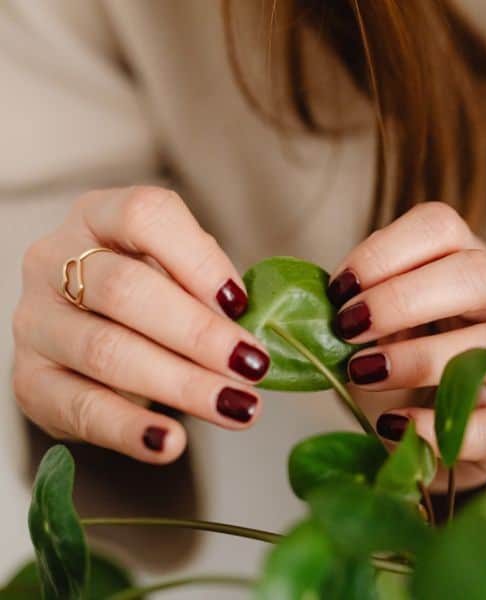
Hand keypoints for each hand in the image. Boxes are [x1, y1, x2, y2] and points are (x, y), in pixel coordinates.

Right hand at [12, 187, 270, 463]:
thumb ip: (210, 287)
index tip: (242, 304)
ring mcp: (36, 321)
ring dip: (181, 385)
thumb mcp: (180, 272)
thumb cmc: (151, 295)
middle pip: (125, 290)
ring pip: (106, 351)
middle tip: (253, 366)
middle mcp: (54, 260)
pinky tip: (172, 443)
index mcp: (98, 216)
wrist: (92, 340)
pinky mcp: (30, 381)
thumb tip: (252, 328)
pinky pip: (80, 409)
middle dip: (199, 333)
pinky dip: (130, 430)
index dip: (198, 260)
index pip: (144, 216)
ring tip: (238, 407)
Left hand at [328, 202, 485, 490]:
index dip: (385, 251)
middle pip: (477, 275)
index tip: (339, 289)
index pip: (442, 227)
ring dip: (421, 358)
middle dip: (403, 299)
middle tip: (348, 328)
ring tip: (364, 373)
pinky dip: (436, 426)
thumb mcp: (376, 330)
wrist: (426, 440)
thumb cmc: (397, 373)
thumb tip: (309, 303)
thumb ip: (354, 310)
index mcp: (462, 266)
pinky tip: (392, 426)